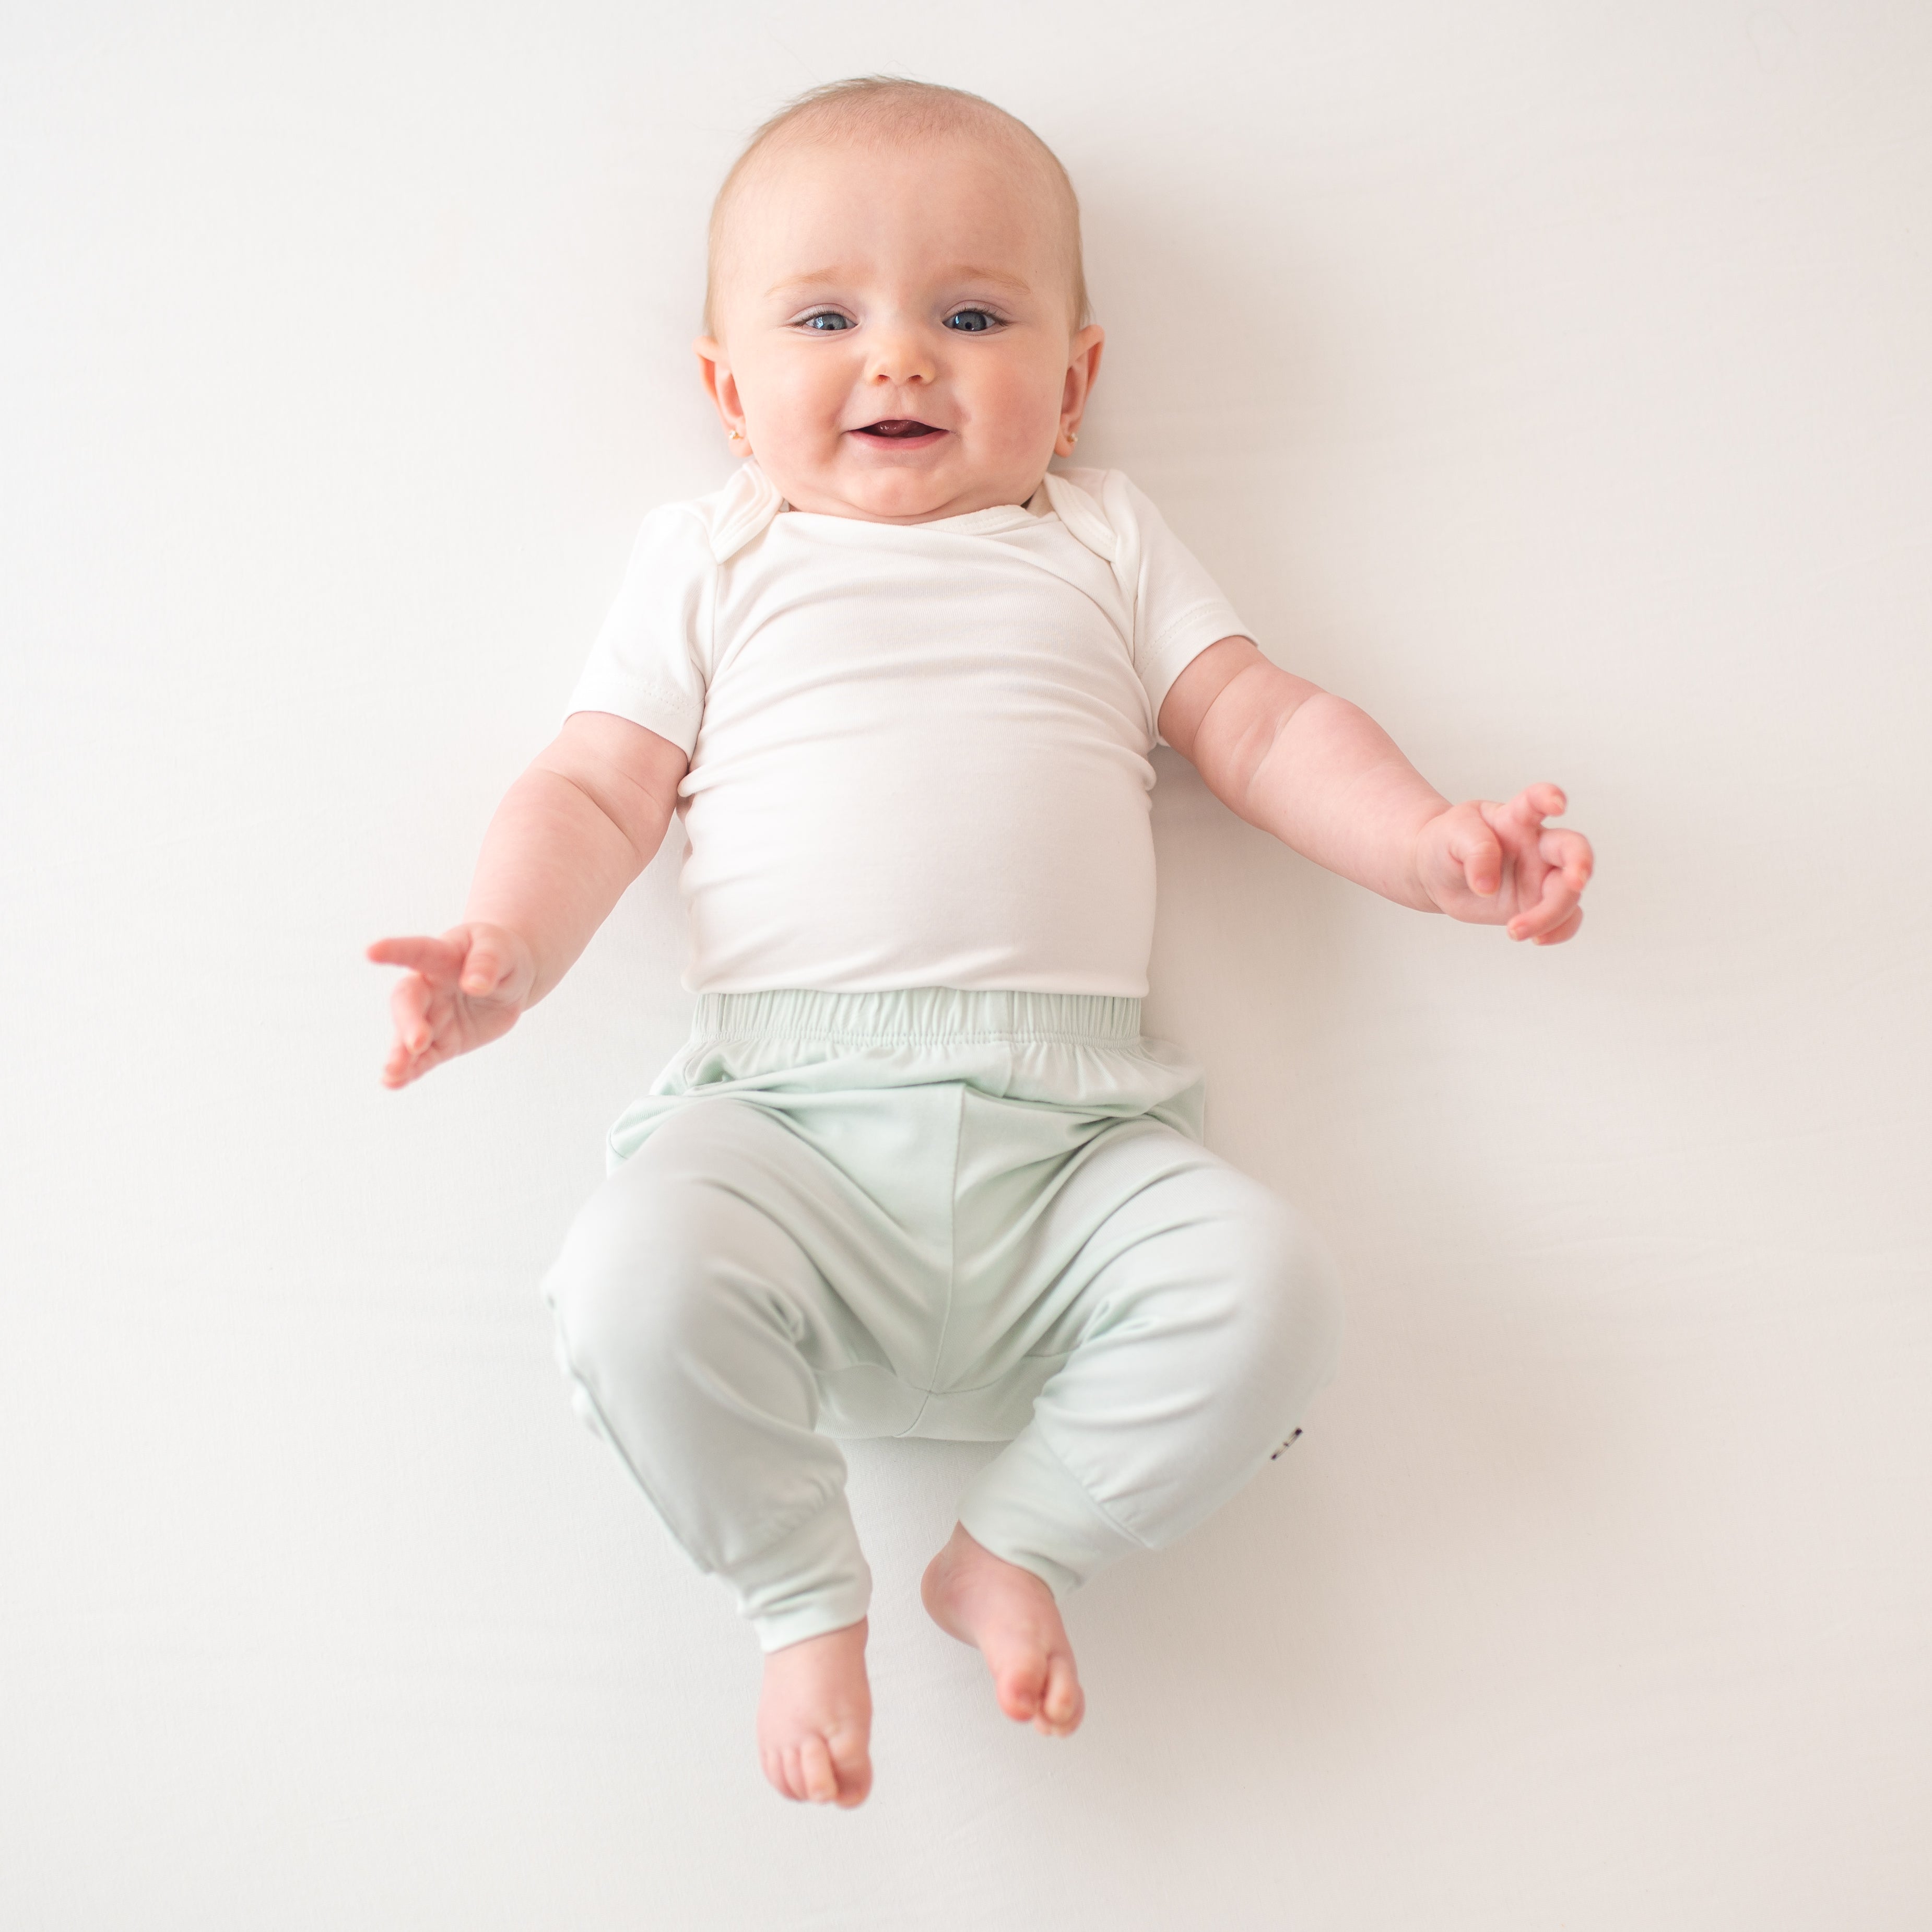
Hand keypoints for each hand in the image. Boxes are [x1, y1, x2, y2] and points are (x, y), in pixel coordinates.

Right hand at [367, 922, 536, 1087]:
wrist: (509, 977)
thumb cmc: (501, 954)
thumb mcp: (501, 950)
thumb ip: (487, 963)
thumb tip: (474, 984)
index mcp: (442, 956)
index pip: (418, 951)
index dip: (394, 950)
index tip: (371, 951)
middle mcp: (429, 988)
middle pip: (408, 1002)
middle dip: (408, 1022)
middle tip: (416, 1042)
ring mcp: (433, 1017)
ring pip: (409, 1037)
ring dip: (400, 1055)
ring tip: (392, 1073)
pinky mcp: (443, 1042)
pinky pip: (424, 1058)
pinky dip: (410, 1071)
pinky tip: (394, 1083)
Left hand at [1413, 783, 1593, 943]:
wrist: (1436, 874)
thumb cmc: (1447, 843)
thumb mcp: (1452, 835)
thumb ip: (1475, 852)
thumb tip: (1487, 886)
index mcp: (1515, 818)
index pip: (1536, 801)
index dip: (1550, 797)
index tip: (1557, 804)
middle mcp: (1537, 845)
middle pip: (1573, 850)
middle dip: (1581, 864)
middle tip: (1575, 882)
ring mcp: (1541, 875)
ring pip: (1568, 893)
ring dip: (1550, 915)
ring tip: (1513, 930)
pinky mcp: (1538, 904)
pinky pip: (1565, 919)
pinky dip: (1559, 931)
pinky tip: (1537, 939)